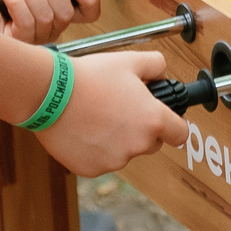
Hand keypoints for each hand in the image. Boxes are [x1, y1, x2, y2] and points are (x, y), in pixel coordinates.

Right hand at [33, 50, 189, 177]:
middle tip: (120, 110)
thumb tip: (162, 74)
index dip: (174, 125)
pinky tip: (83, 129)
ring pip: (124, 152)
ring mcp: (114, 160)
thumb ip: (156, 65)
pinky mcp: (91, 169)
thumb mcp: (130, 60)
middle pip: (151, 143)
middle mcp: (137, 145)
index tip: (166, 121)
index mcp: (152, 120)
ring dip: (117, 139)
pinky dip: (95, 149)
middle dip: (141, 129)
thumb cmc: (89, 77)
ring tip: (96, 116)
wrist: (50, 93)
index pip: (179, 134)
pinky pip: (101, 161)